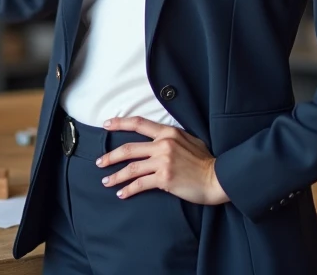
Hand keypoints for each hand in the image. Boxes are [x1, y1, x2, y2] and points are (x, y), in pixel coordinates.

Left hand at [96, 116, 230, 205]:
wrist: (216, 178)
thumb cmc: (204, 161)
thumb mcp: (189, 140)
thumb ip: (172, 137)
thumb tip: (158, 138)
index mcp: (168, 132)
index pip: (139, 124)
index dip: (120, 123)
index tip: (106, 124)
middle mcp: (163, 144)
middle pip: (129, 148)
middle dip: (110, 156)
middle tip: (100, 162)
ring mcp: (163, 162)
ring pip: (131, 168)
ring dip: (115, 175)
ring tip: (106, 181)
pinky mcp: (164, 179)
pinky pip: (140, 184)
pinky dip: (128, 189)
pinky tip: (121, 193)